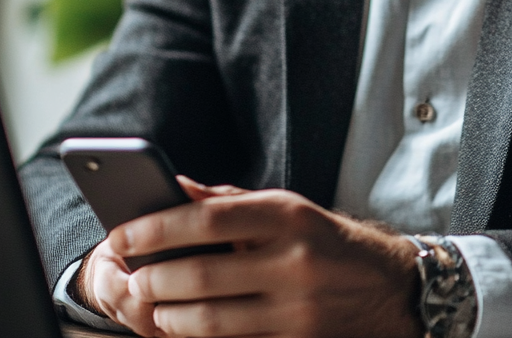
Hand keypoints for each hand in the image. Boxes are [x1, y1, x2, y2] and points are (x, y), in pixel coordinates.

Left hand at [79, 177, 421, 337]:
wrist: (388, 286)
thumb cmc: (324, 239)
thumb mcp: (287, 207)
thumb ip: (229, 201)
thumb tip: (175, 187)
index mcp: (287, 215)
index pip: (208, 218)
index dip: (158, 228)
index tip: (123, 233)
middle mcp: (293, 259)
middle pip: (203, 274)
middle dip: (154, 278)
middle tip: (131, 278)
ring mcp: (296, 307)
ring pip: (212, 320)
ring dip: (169, 316)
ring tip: (151, 307)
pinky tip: (184, 329)